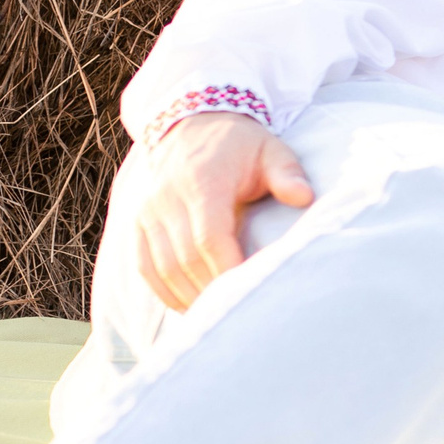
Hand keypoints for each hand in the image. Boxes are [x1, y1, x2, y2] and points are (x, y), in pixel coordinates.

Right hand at [134, 113, 315, 312]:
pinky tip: (187, 307)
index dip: (225, 268)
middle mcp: (167, 198)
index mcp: (202, 182)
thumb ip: (288, 173)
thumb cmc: (241, 145)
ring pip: (161, 267)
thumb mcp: (271, 150)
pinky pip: (144, 266)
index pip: (208, 237)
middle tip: (236, 316)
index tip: (246, 291)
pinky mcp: (137, 222)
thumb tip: (305, 197)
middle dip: (209, 290)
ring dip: (186, 296)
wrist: (193, 125)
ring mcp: (147, 212)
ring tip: (214, 318)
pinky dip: (164, 291)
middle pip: (184, 258)